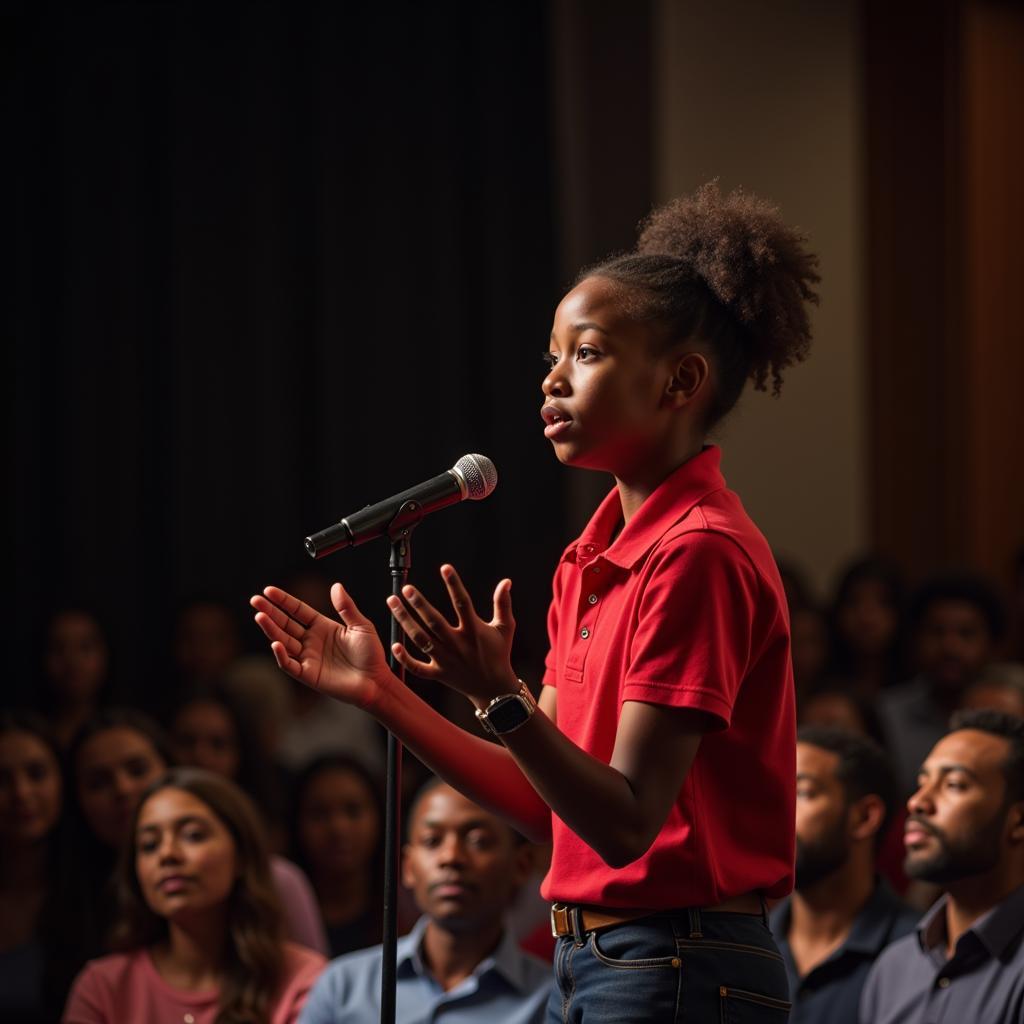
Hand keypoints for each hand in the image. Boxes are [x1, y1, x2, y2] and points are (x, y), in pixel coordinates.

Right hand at [250, 583, 391, 709]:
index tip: (269, 590)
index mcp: (322, 626)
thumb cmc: (371, 654)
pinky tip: (275, 643)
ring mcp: (308, 657)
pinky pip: (290, 664)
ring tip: (260, 616)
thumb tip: (336, 586)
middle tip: (255, 600)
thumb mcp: (361, 626)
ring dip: (271, 629)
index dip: (283, 601)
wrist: (376, 681)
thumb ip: (346, 607)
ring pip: (284, 641)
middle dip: (270, 612)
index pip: (297, 610)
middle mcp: (311, 640)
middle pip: (285, 624)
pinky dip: (281, 655)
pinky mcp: (309, 674)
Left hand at [386, 564, 518, 705]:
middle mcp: (458, 644)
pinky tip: (394, 644)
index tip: (445, 567)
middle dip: (419, 604)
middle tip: (407, 589)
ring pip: (421, 640)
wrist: (494, 689)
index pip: (462, 603)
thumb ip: (503, 603)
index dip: (454, 584)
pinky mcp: (439, 674)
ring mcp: (446, 660)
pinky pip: (418, 668)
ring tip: (393, 603)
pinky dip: (405, 659)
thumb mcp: (505, 628)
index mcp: (474, 631)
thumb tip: (506, 581)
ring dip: (405, 622)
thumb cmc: (499, 654)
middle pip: (435, 622)